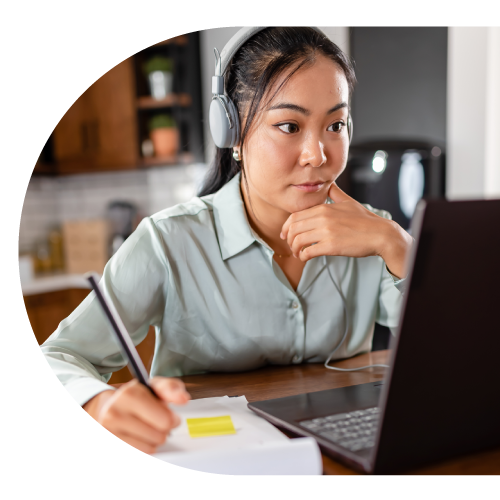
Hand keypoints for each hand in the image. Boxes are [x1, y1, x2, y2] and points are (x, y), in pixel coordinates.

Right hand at [82, 377, 189, 453]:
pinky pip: (141, 454)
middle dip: (162, 430)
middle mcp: (114, 412)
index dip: (172, 419)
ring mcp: (107, 430)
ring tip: (145, 429)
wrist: (110, 407)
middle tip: (155, 422)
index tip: (170, 416)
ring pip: (150, 448)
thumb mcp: (155, 387)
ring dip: (153, 440)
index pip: (165, 421)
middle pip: (159, 436)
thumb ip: (172, 389)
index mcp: (129, 394)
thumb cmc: (138, 397)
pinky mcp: (109, 444)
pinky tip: (137, 437)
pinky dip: (143, 448)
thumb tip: (183, 399)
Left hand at [280, 183, 412, 277]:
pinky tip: (305, 258)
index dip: (286, 227)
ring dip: (294, 250)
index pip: (295, 216)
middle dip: (288, 239)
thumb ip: (336, 193)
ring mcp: (326, 231)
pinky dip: (302, 256)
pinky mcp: (331, 245)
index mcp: (323, 208)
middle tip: (291, 247)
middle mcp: (322, 218)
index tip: (285, 235)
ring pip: (297, 240)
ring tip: (298, 254)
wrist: (380, 234)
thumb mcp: (349, 202)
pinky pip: (308, 251)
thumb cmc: (365, 220)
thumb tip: (329, 184)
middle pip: (293, 228)